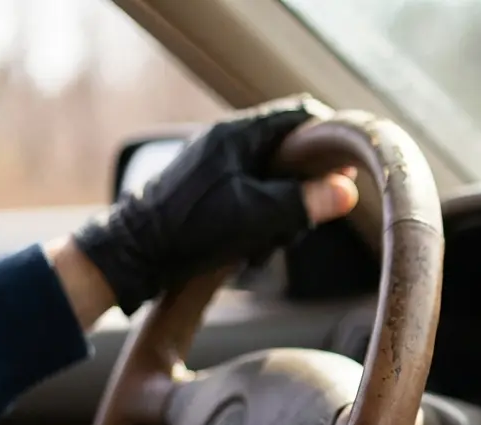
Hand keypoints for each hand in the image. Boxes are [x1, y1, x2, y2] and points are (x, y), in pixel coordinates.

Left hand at [71, 95, 358, 315]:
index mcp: (238, 134)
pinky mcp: (208, 190)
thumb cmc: (191, 227)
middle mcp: (227, 142)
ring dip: (280, 211)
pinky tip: (250, 247)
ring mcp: (216, 166)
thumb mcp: (257, 216)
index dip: (330, 137)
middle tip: (307, 217)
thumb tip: (347, 191)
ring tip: (269, 240)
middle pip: (290, 152)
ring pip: (272, 180)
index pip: (300, 115)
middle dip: (304, 187)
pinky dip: (260, 221)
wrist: (132, 253)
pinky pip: (251, 197)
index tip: (348, 164)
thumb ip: (305, 202)